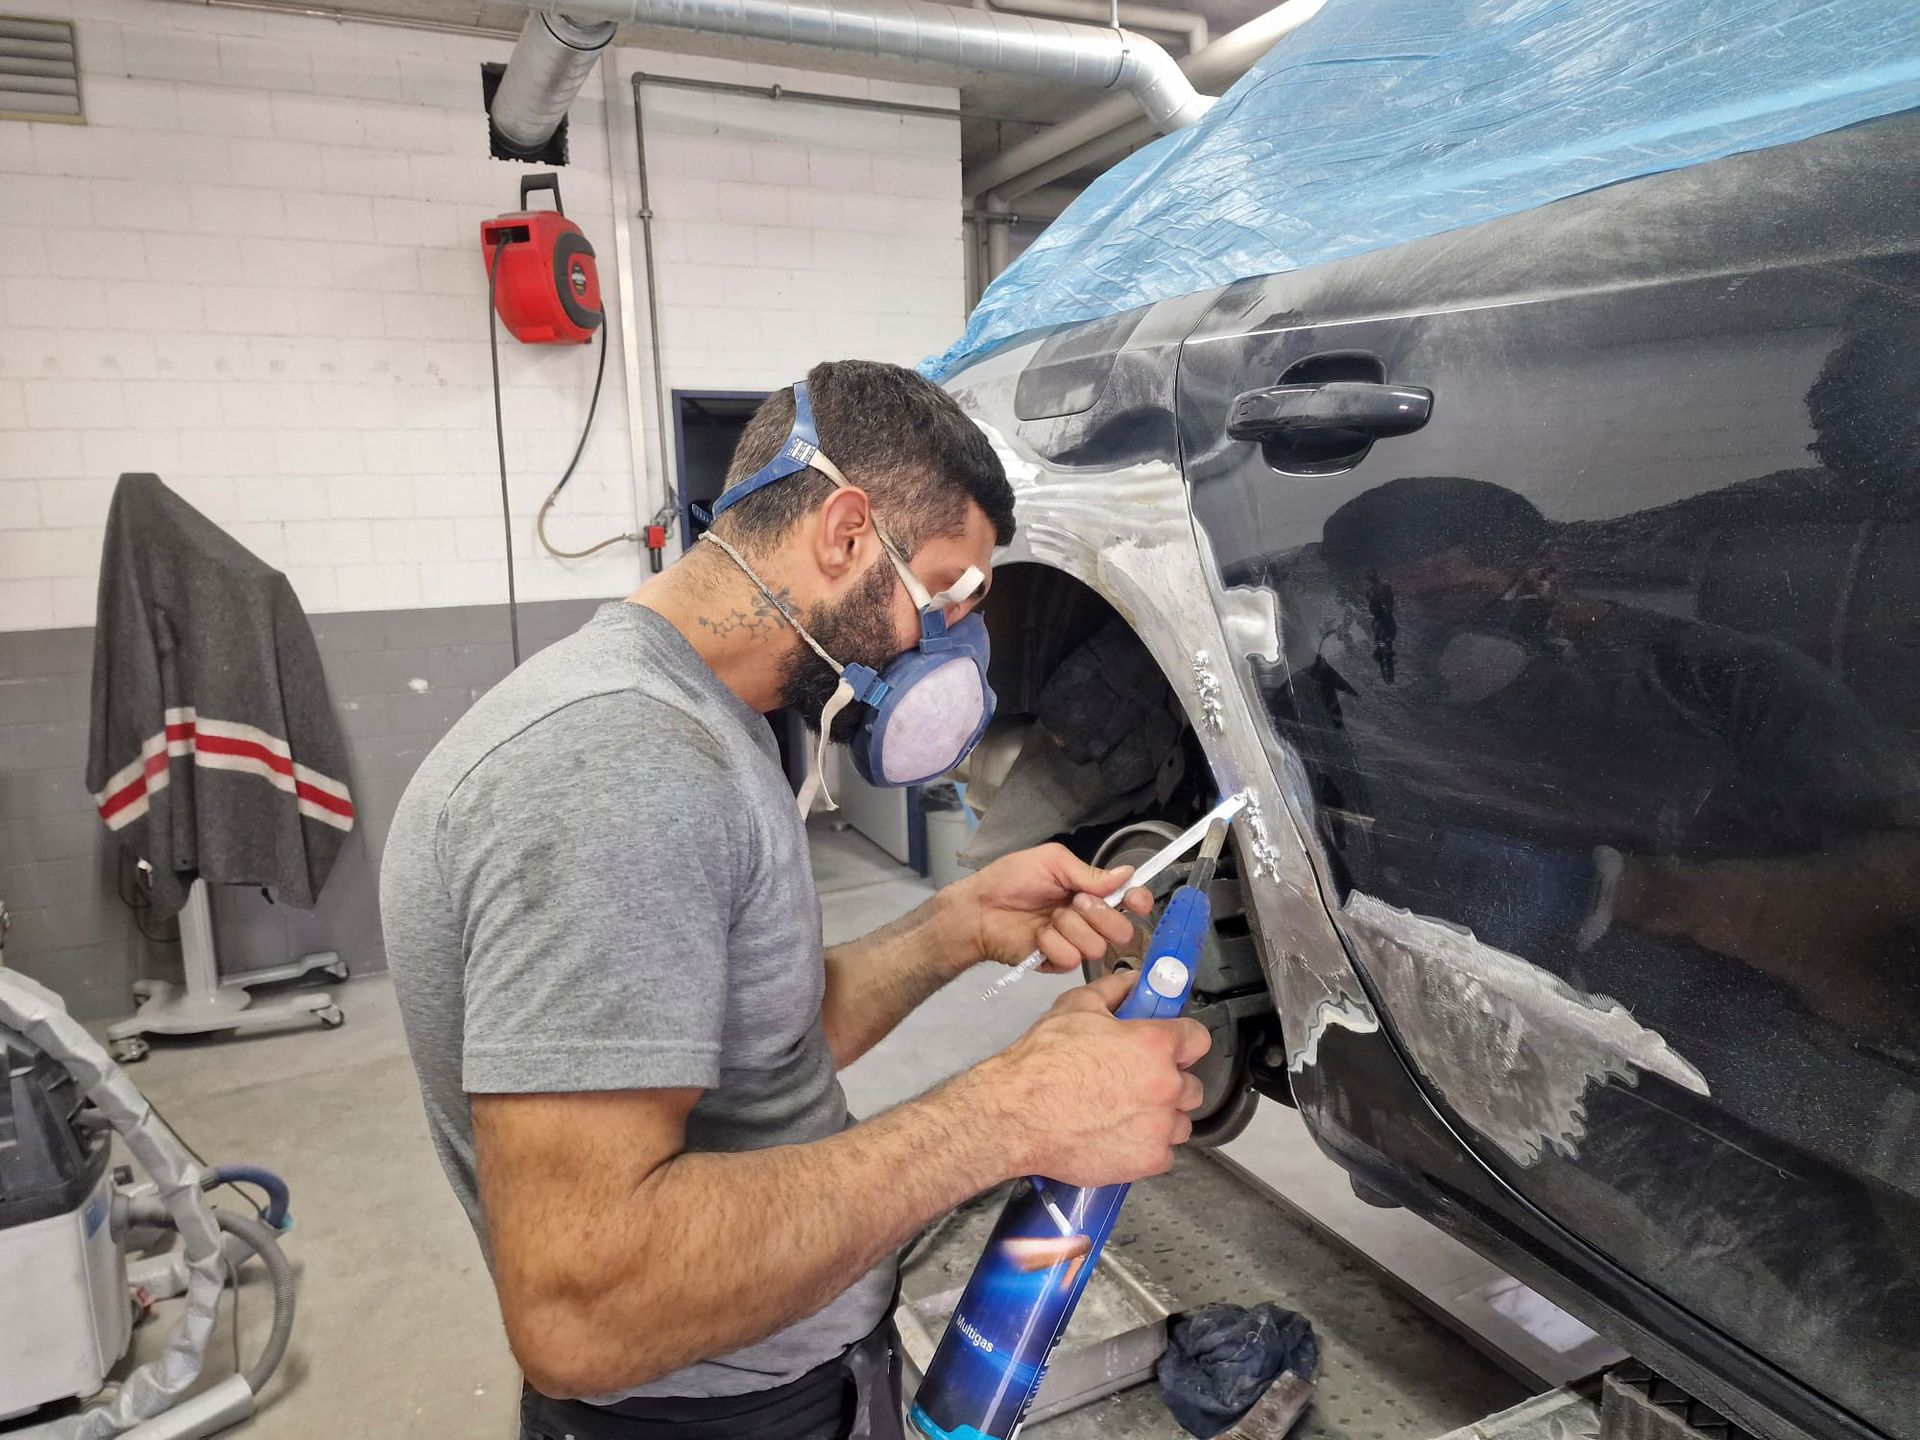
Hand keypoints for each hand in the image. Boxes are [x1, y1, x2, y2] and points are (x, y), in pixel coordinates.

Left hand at [942, 842, 1152, 973]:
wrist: (980, 908)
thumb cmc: (1011, 879)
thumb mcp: (1052, 862)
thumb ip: (1090, 873)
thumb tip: (1128, 873)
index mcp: (1092, 892)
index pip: (1130, 900)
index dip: (1138, 901)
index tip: (1134, 901)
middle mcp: (1089, 919)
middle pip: (1123, 930)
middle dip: (1100, 915)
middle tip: (1074, 902)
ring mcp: (1075, 943)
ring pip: (1097, 947)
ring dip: (1070, 928)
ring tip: (1048, 918)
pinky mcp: (1058, 963)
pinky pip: (1071, 959)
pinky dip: (1052, 943)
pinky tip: (1037, 936)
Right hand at [976, 973, 1210, 1187]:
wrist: (1016, 1115)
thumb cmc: (1042, 1062)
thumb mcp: (1075, 1007)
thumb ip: (1113, 990)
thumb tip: (1132, 982)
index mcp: (1154, 1044)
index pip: (1197, 1039)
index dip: (1181, 1041)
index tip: (1169, 1047)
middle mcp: (1166, 1086)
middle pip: (1192, 1086)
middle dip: (1168, 1083)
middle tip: (1136, 1083)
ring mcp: (1159, 1127)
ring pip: (1179, 1122)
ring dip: (1160, 1118)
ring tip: (1125, 1114)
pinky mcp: (1148, 1160)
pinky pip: (1163, 1154)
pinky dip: (1146, 1147)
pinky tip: (1118, 1137)